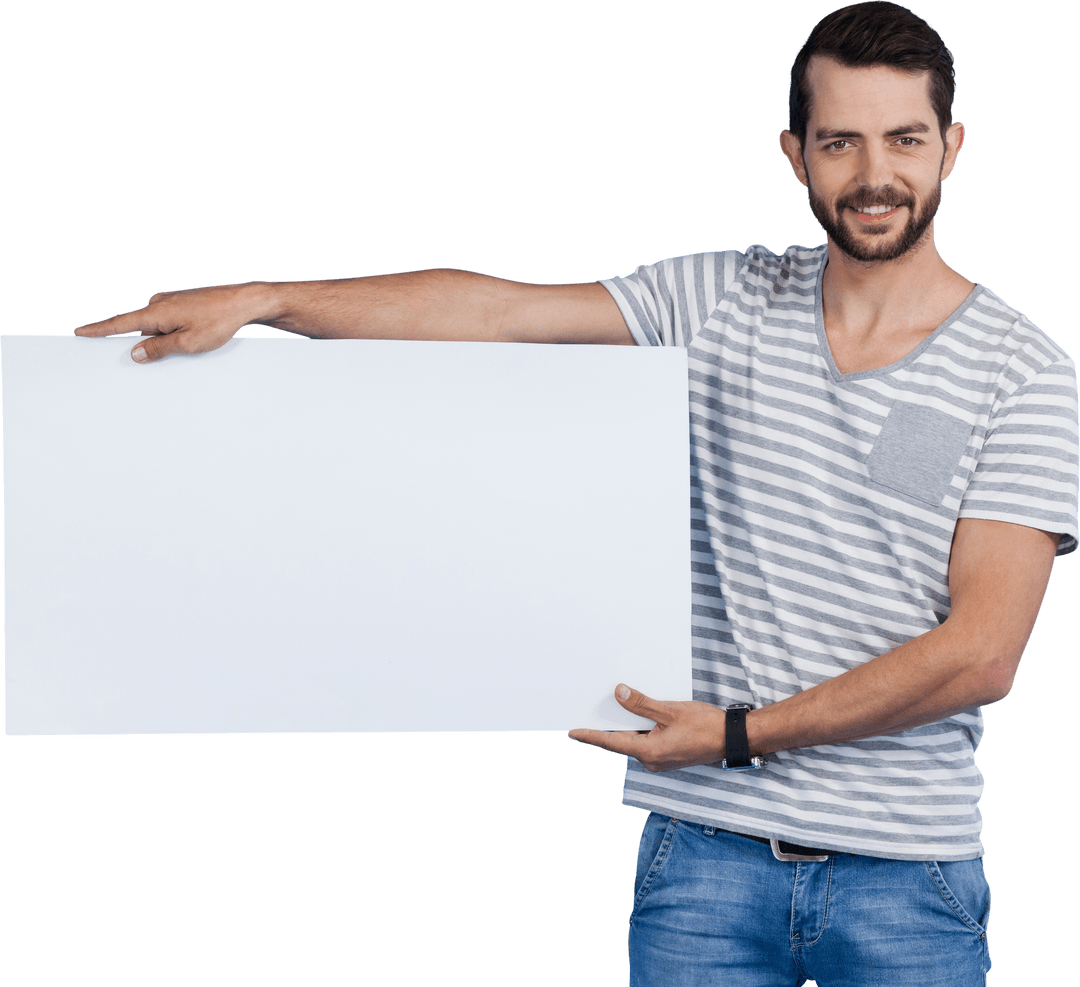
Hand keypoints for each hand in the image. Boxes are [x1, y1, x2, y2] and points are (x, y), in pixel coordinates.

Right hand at [74, 282, 266, 362]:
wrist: (244, 302)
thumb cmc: (218, 321)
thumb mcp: (187, 343)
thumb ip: (159, 349)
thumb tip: (135, 353)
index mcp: (156, 313)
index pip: (119, 324)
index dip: (98, 330)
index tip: (79, 332)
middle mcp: (159, 303)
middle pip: (139, 329)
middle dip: (143, 344)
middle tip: (154, 354)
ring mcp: (172, 302)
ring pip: (157, 327)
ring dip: (164, 339)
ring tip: (187, 346)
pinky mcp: (183, 304)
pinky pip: (169, 322)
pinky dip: (173, 333)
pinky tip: (190, 339)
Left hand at [568, 684, 728, 771]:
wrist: (732, 738)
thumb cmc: (705, 725)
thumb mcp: (670, 710)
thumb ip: (642, 704)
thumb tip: (619, 694)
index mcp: (650, 752)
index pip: (612, 743)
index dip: (591, 737)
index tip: (573, 733)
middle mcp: (652, 761)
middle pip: (623, 742)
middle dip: (609, 728)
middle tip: (590, 713)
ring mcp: (660, 760)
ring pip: (635, 741)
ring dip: (627, 727)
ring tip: (614, 708)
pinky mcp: (668, 756)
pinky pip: (647, 742)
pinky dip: (640, 730)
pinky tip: (638, 716)